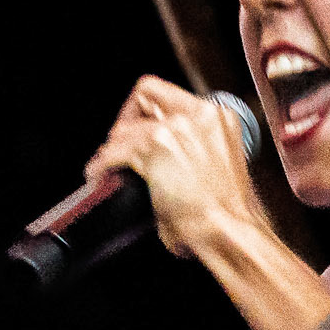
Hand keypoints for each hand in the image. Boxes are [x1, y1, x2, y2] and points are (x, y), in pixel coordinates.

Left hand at [85, 75, 263, 257]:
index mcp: (217, 118)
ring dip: (112, 148)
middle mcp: (198, 115)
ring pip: (125, 129)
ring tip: (106, 166)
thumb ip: (194, 152)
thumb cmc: (229, 216)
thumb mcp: (219, 169)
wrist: (231, 234)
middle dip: (127, 123)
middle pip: (144, 97)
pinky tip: (98, 175)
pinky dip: (102, 165)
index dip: (148, 112)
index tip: (140, 129)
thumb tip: (167, 162)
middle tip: (119, 146)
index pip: (170, 95)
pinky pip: (113, 152)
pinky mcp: (153, 149)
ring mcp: (175, 129)